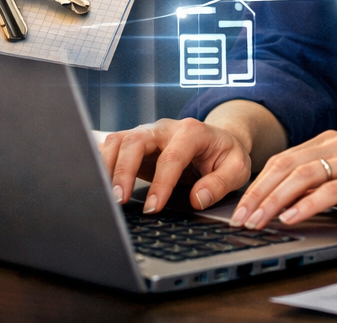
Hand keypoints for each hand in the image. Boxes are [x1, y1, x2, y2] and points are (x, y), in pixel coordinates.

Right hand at [100, 117, 253, 213]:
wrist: (219, 140)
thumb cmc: (225, 155)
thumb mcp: (237, 168)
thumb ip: (220, 183)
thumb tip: (197, 199)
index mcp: (192, 132)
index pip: (172, 156)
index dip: (161, 183)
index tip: (153, 207)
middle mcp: (165, 128)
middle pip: (136, 141)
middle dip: (124, 170)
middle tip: (119, 200)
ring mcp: (148, 133)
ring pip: (118, 140)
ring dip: (107, 166)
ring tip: (107, 195)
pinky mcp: (135, 142)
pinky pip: (112, 146)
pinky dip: (102, 163)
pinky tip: (99, 183)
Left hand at [229, 131, 336, 228]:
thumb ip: (320, 184)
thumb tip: (282, 203)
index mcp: (331, 142)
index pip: (282, 160)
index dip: (257, 184)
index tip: (240, 208)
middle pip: (286, 165)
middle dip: (258, 193)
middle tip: (240, 219)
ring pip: (303, 175)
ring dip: (275, 199)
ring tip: (259, 220)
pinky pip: (331, 189)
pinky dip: (307, 204)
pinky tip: (292, 218)